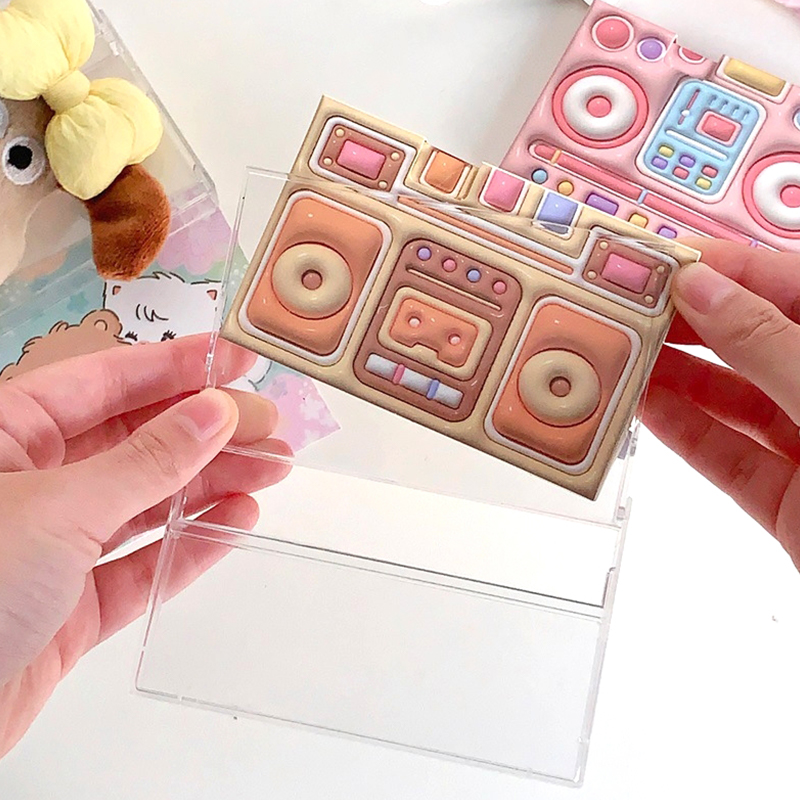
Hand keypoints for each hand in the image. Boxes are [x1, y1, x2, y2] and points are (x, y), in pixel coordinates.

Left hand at [0, 336, 289, 756]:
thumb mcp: (59, 508)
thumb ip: (146, 461)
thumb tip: (215, 412)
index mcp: (6, 434)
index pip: (107, 382)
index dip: (178, 366)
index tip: (237, 357)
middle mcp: (33, 483)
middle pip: (137, 441)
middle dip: (209, 431)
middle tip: (271, 426)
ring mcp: (54, 546)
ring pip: (148, 501)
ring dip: (213, 484)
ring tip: (273, 470)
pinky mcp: (73, 606)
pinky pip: (143, 563)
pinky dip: (192, 543)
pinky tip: (237, 520)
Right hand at [644, 240, 799, 568]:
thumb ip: (765, 342)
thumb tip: (703, 291)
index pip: (782, 283)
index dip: (717, 268)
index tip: (656, 264)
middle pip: (748, 339)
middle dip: (683, 323)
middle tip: (624, 310)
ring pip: (731, 399)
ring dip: (672, 378)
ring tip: (620, 355)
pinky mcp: (788, 500)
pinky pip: (726, 456)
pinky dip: (682, 432)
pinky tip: (645, 407)